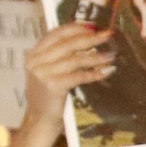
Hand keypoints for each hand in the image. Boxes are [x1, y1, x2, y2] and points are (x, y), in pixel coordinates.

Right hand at [9, 24, 115, 146]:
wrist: (40, 121)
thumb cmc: (49, 97)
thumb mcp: (49, 72)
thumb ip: (59, 57)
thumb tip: (87, 41)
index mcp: (34, 54)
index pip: (55, 34)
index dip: (75, 28)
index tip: (93, 25)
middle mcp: (35, 61)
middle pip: (67, 44)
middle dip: (90, 38)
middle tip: (109, 34)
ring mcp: (42, 73)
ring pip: (74, 60)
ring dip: (96, 56)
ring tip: (112, 54)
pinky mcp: (51, 86)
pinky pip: (77, 76)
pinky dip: (94, 73)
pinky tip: (106, 71)